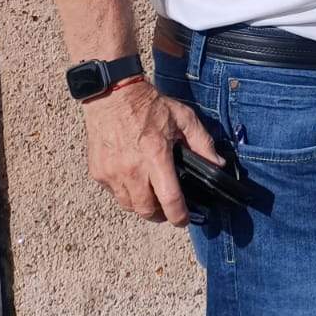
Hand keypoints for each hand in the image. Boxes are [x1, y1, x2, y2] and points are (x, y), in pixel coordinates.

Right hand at [81, 79, 220, 225]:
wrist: (112, 95)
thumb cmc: (149, 105)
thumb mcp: (183, 118)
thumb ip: (202, 143)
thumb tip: (217, 164)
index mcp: (156, 155)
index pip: (169, 199)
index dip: (179, 216)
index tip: (184, 220)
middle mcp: (132, 169)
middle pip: (146, 210)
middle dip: (160, 215)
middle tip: (168, 209)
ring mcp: (112, 173)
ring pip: (128, 206)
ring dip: (142, 206)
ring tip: (151, 195)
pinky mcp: (98, 172)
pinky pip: (114, 194)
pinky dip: (125, 193)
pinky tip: (134, 180)